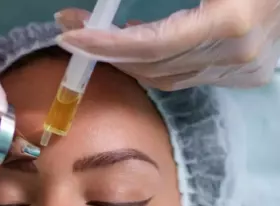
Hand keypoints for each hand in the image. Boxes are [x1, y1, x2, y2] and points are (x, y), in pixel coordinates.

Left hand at [56, 0, 279, 89]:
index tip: (69, 34)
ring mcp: (245, 68)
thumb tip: (119, 16)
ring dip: (131, 60)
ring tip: (102, 36)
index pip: (151, 45)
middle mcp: (237, 55)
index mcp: (231, 21)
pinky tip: (142, 44)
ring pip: (169, 77)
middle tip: (73, 29)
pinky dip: (159, 63)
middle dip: (109, 51)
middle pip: (155, 67)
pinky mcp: (248, 73)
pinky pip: (189, 75)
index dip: (106, 43)